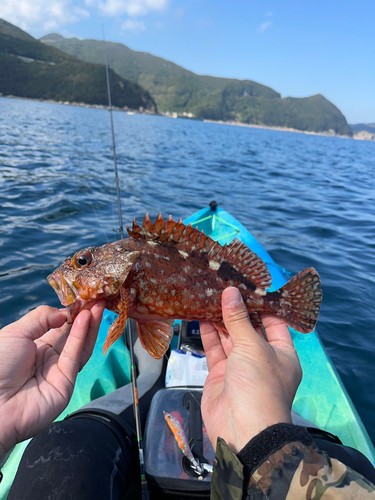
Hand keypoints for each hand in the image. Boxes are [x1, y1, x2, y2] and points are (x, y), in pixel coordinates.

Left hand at [0, 300, 104, 457]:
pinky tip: (86, 318)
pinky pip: (75, 355)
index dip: (71, 312)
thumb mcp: (15, 333)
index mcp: (34, 345)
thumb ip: (41, 318)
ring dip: (89, 324)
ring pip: (79, 344)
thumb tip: (64, 313)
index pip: (59, 326)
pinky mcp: (67, 382)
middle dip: (86, 315)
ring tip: (98, 304)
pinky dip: (82, 336)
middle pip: (73, 334)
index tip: (83, 296)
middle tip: (98, 297)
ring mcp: (59, 370)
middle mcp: (49, 357)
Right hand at [200, 287, 301, 453]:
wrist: (242, 429)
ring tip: (209, 297)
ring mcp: (240, 367)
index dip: (262, 305)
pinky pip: (215, 350)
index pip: (274, 323)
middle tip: (224, 287)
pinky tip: (201, 317)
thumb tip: (231, 293)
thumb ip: (239, 320)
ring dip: (220, 320)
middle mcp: (262, 359)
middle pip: (249, 329)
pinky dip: (208, 334)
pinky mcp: (220, 374)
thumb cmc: (260, 387)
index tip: (248, 286)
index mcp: (282, 354)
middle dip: (237, 310)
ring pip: (230, 337)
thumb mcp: (253, 347)